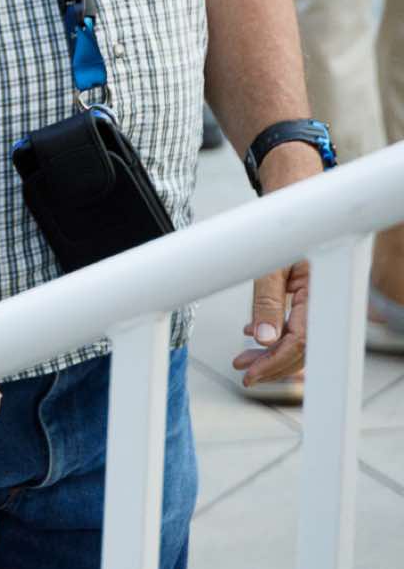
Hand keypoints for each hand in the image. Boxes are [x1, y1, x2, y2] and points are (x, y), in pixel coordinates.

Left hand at [235, 141, 323, 385]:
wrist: (297, 193)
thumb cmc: (285, 224)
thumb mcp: (270, 263)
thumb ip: (266, 301)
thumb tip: (260, 338)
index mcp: (321, 292)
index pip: (300, 343)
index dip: (274, 363)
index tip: (249, 375)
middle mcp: (325, 297)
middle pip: (302, 346)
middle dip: (271, 362)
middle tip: (242, 371)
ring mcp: (319, 295)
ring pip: (299, 336)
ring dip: (272, 350)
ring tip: (242, 359)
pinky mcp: (310, 291)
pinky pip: (298, 320)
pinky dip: (276, 331)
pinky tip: (254, 335)